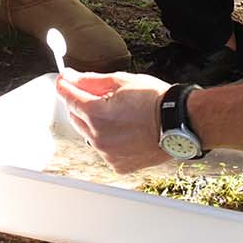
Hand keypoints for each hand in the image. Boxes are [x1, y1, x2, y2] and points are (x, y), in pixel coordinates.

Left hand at [54, 70, 170, 171]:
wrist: (179, 122)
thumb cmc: (156, 101)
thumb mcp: (121, 81)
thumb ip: (91, 80)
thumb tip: (72, 78)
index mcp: (96, 114)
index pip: (68, 98)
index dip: (64, 86)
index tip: (63, 80)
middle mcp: (98, 137)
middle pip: (76, 117)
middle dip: (81, 104)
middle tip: (95, 94)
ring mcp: (108, 153)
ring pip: (89, 135)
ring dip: (95, 123)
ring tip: (119, 114)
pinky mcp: (118, 164)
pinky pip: (105, 149)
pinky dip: (109, 140)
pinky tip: (125, 130)